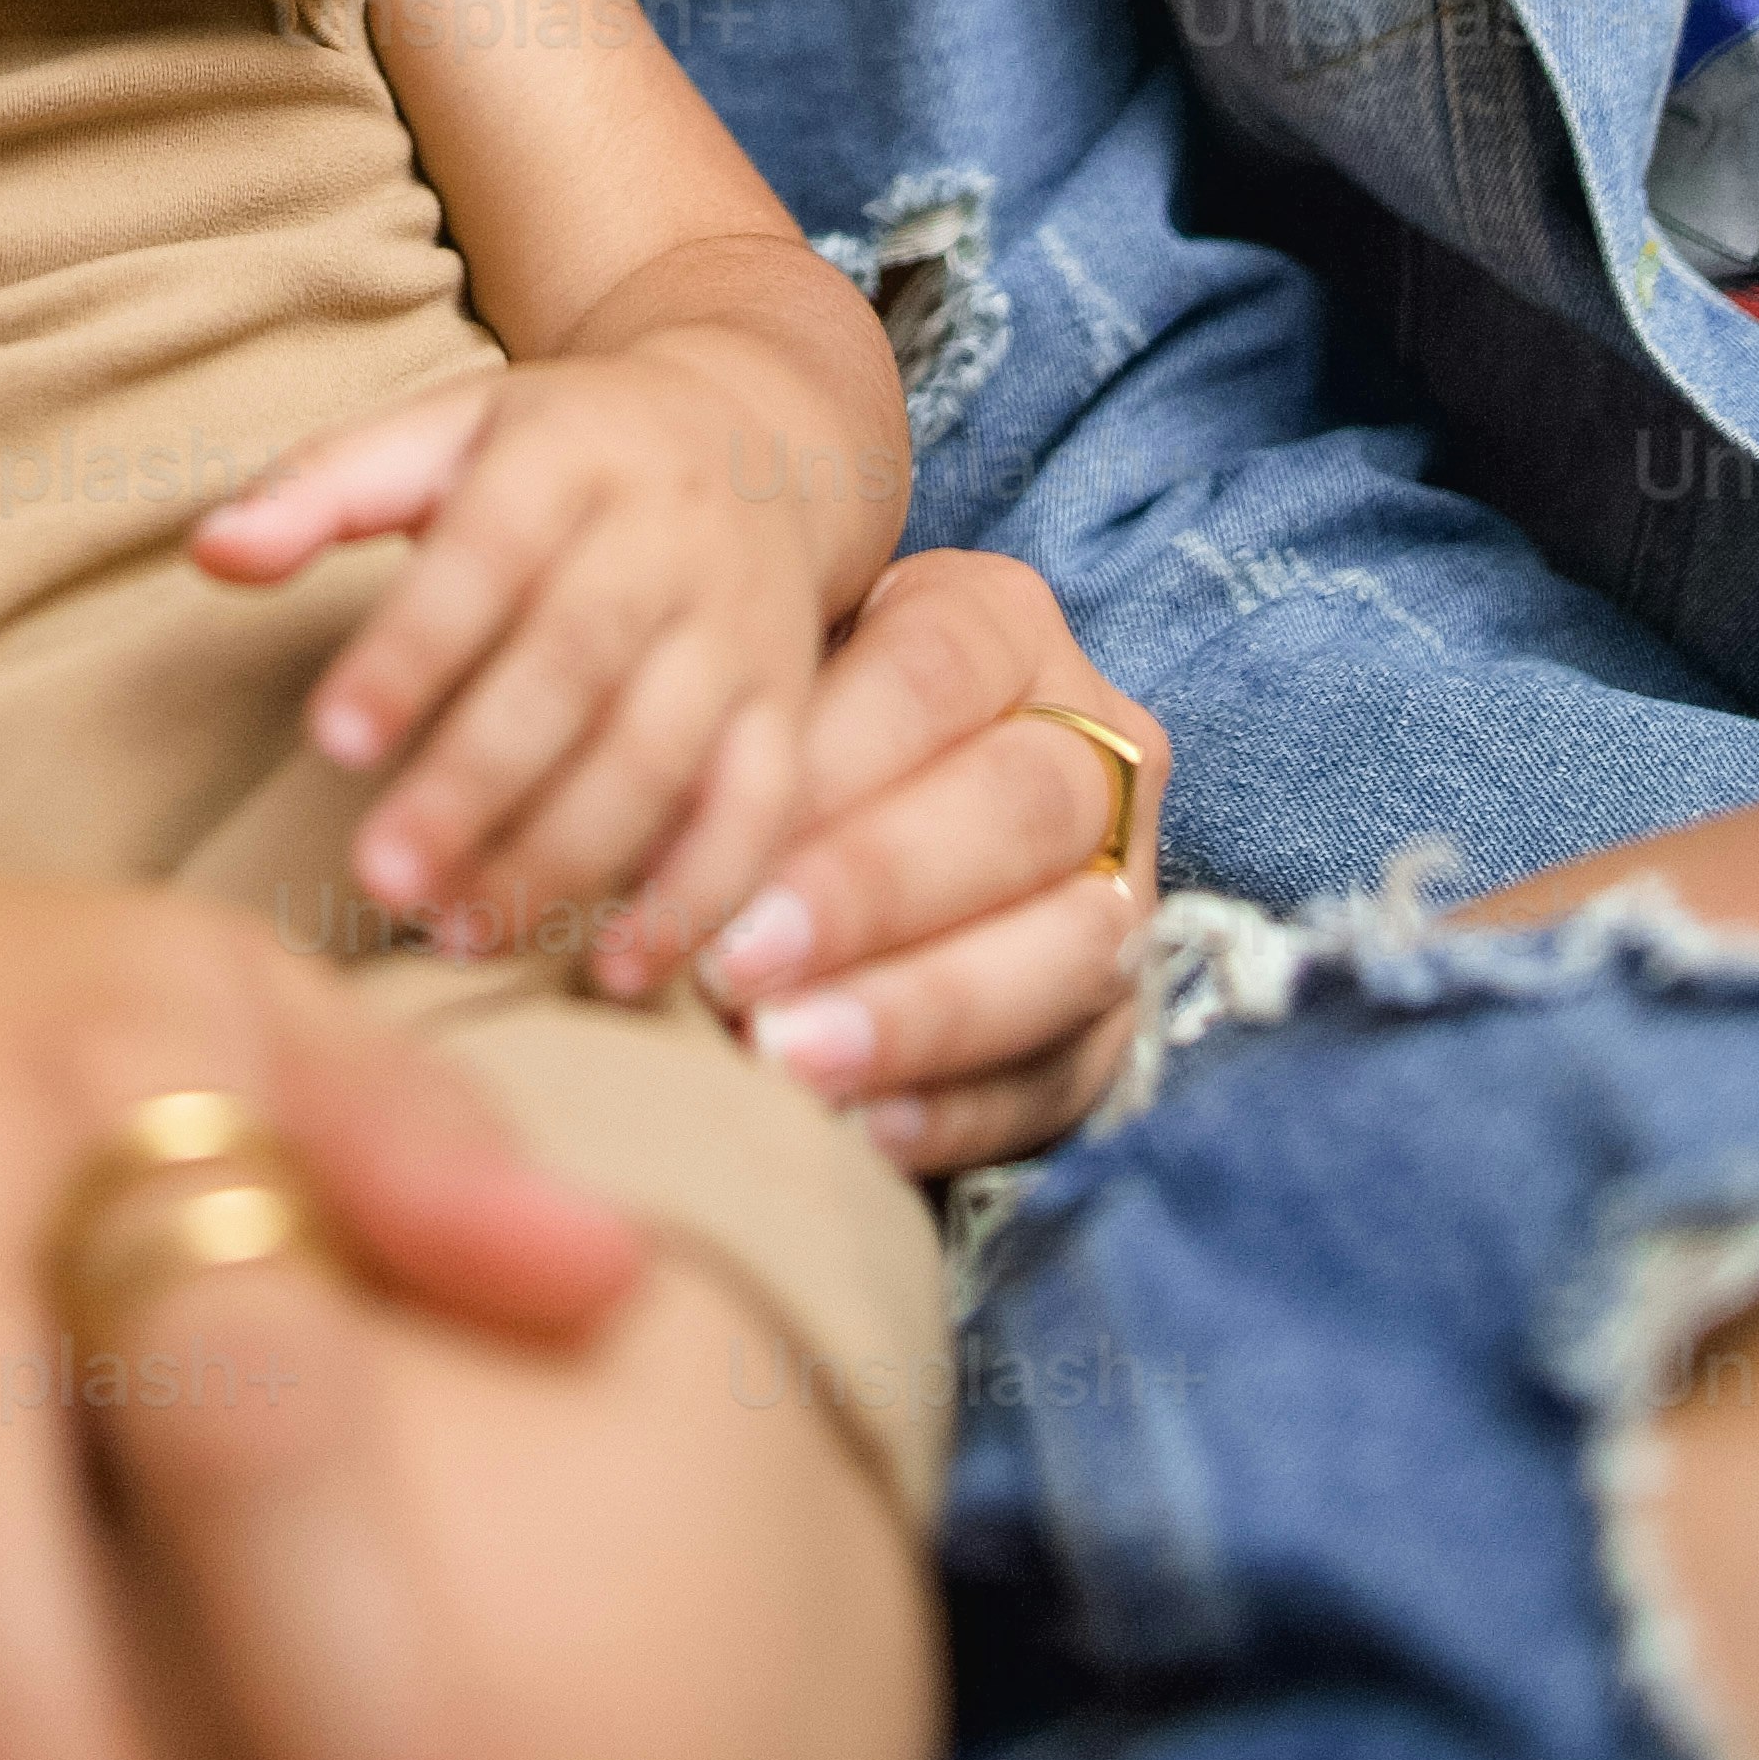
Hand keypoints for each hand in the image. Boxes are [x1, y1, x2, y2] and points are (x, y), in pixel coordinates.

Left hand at [191, 356, 830, 983]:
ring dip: (566, 856)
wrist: (755, 438)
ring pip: (662, 753)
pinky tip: (617, 972)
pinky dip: (698, 899)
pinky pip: (760, 812)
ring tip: (460, 934)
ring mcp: (737, 630)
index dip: (413, 650)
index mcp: (564, 458)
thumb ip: (324, 489)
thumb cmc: (557, 453)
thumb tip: (210, 553)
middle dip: (479, 781)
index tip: (330, 741)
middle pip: (576, 668)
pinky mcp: (786, 711)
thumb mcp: (444, 430)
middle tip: (380, 878)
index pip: (486, 555)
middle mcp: (664, 542)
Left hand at [696, 549, 1168, 1172]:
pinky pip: (1062, 1074)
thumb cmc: (788, 736)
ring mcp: (1121, 887)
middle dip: (873, 894)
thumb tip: (637, 825)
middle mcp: (1089, 744)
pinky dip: (958, 1109)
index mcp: (1003, 627)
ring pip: (1070, 946)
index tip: (711, 848)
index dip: (830, 763)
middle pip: (1017, 806)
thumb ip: (733, 728)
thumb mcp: (769, 685)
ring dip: (922, 1012)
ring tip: (790, 1063)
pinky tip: (856, 1132)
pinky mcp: (1114, 1020)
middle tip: (735, 969)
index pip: (934, 672)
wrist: (870, 822)